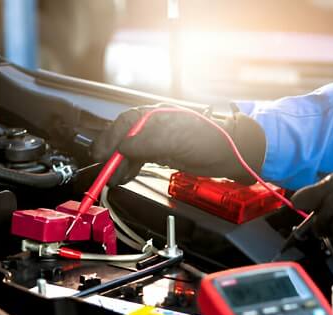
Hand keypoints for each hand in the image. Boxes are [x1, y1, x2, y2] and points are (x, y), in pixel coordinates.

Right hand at [91, 104, 265, 185]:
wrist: (232, 153)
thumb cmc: (210, 140)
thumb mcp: (176, 139)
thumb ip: (146, 142)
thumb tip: (122, 147)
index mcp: (155, 116)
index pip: (124, 125)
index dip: (110, 141)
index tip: (100, 157)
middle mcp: (154, 126)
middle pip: (124, 138)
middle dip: (112, 156)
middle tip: (104, 173)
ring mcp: (158, 140)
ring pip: (130, 151)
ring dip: (120, 165)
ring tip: (113, 179)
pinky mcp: (164, 153)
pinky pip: (140, 159)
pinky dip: (131, 168)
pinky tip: (125, 176)